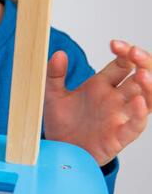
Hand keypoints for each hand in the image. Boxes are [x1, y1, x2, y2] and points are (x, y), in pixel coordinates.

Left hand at [43, 41, 150, 164]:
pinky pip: (136, 124)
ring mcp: (119, 116)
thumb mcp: (52, 95)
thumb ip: (54, 74)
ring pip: (146, 98)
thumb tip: (59, 53)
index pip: (122, 64)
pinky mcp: (119, 135)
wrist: (58, 148)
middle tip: (133, 52)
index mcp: (101, 85)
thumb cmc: (60, 122)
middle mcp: (115, 99)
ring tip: (143, 73)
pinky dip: (140, 113)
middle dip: (142, 62)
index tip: (114, 44)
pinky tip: (139, 101)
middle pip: (140, 77)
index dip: (124, 52)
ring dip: (149, 85)